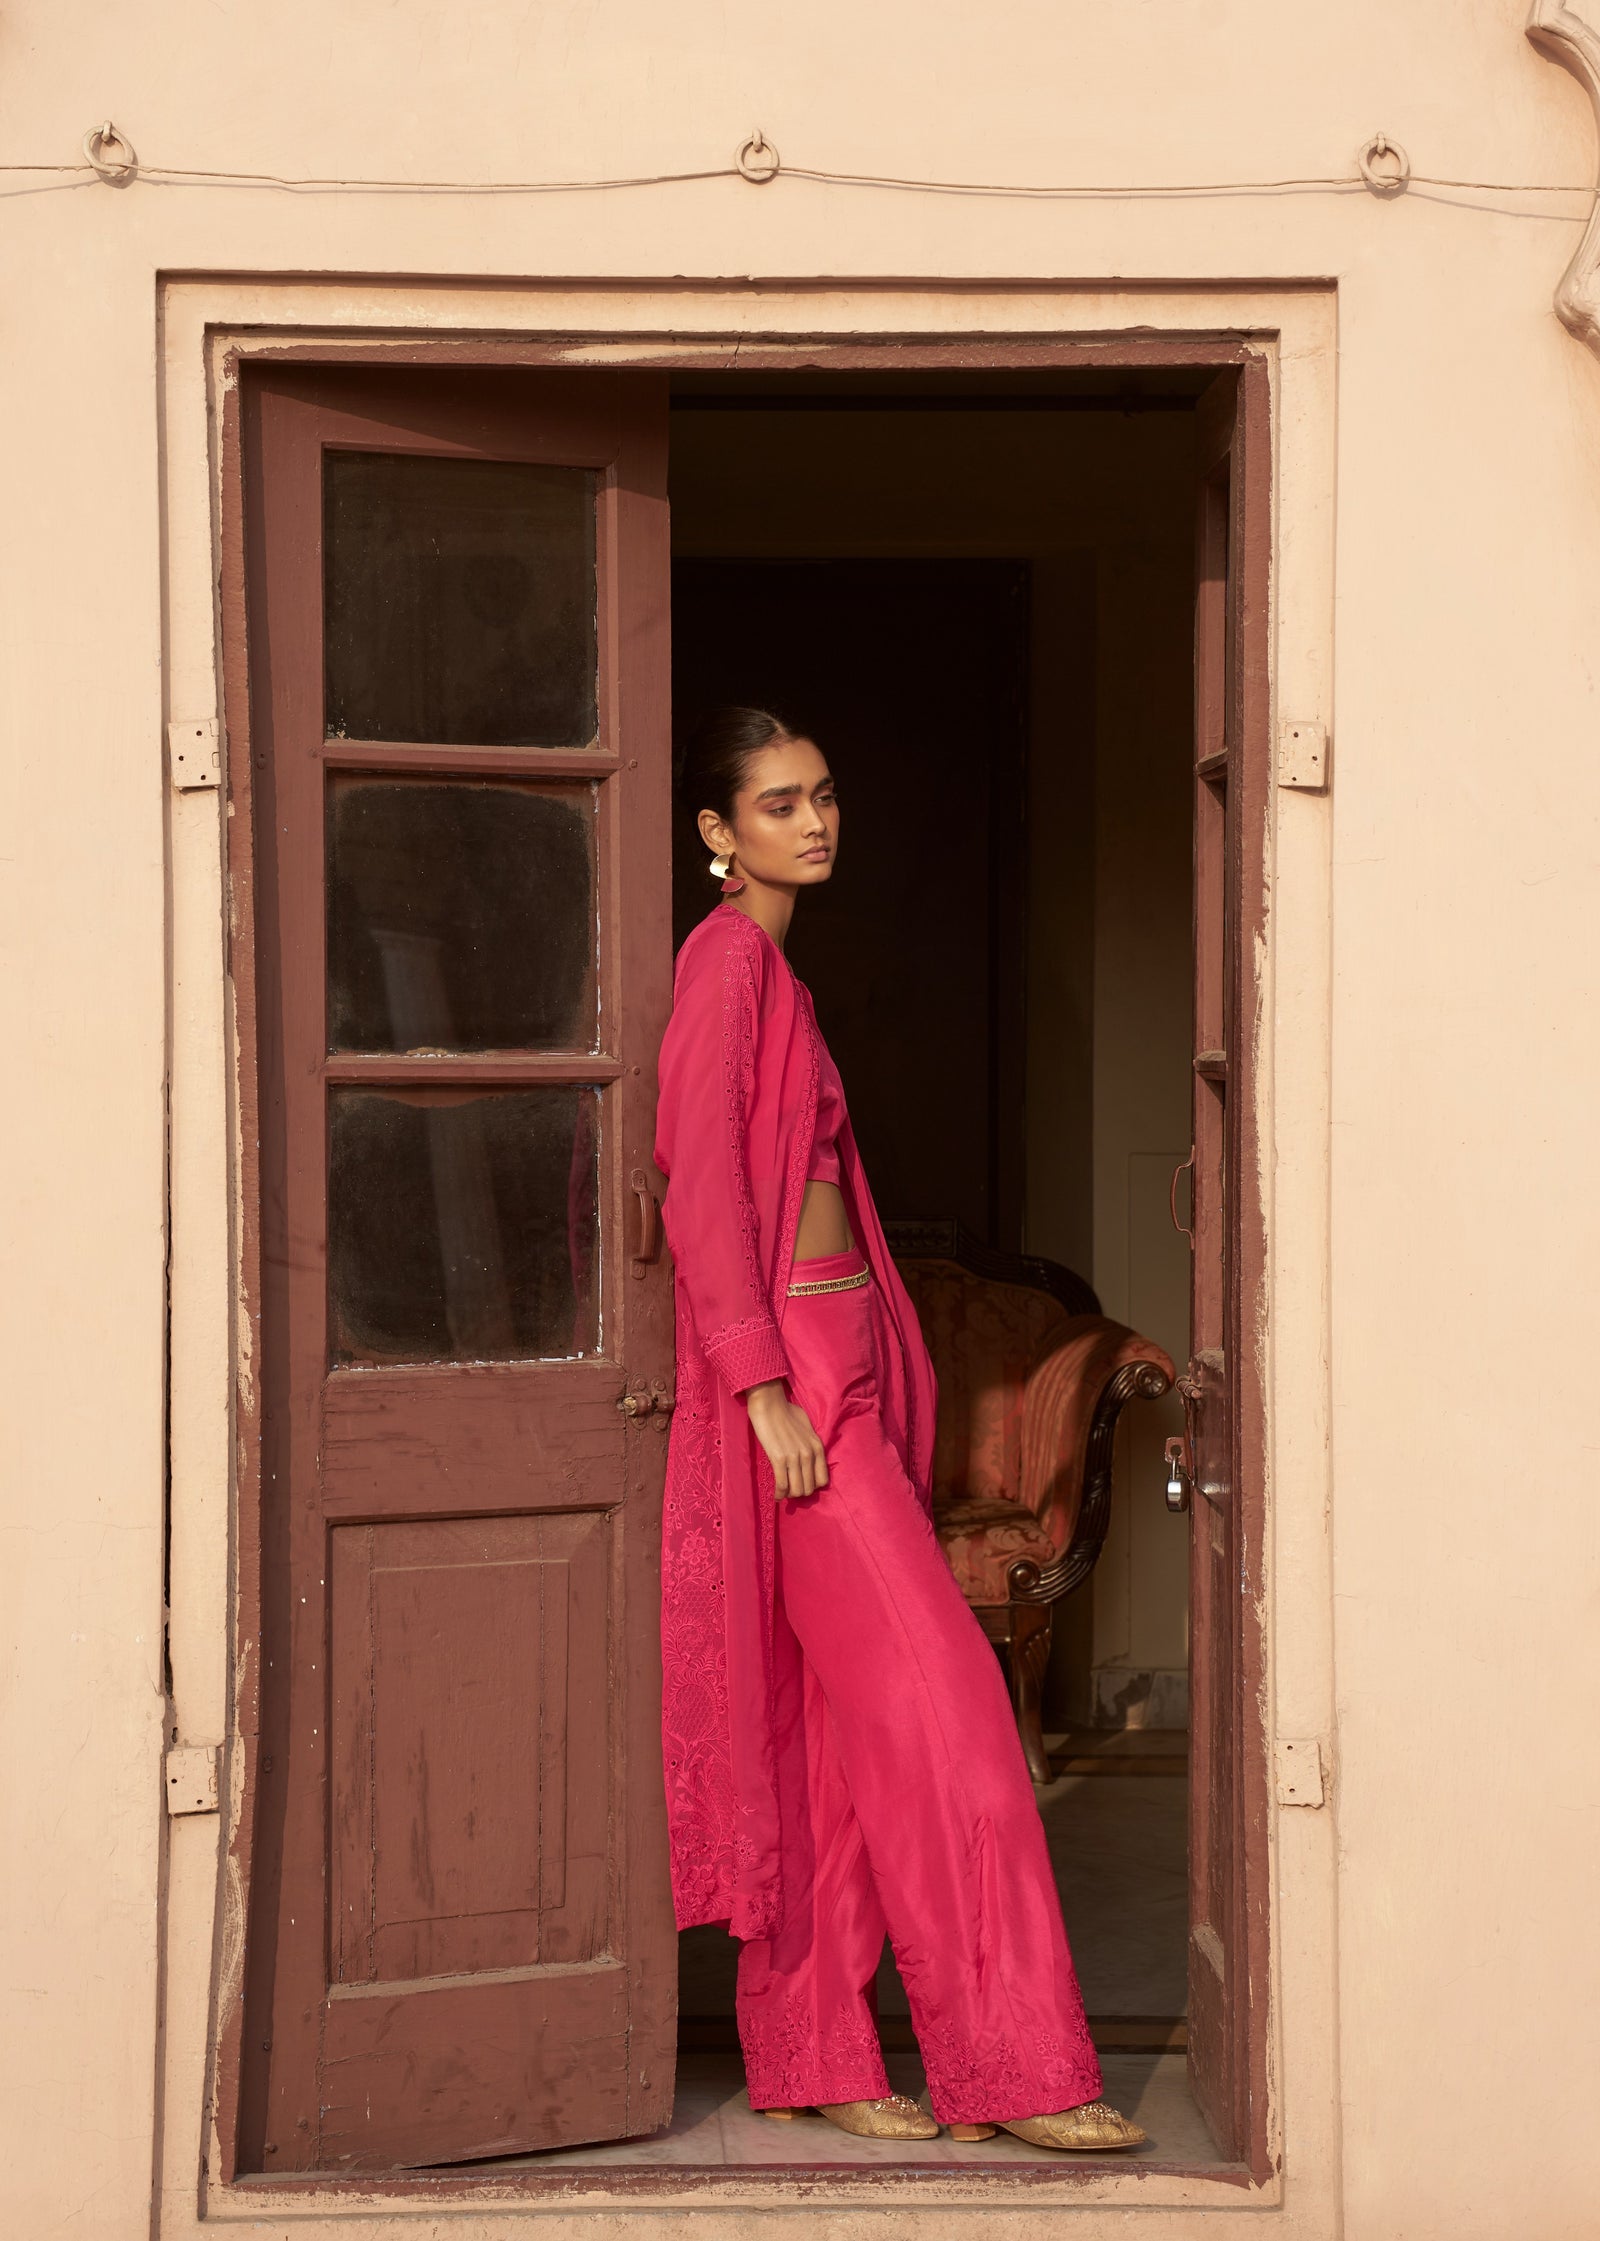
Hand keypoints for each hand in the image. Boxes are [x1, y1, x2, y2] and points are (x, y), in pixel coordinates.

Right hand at [744, 1381, 829, 1498]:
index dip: (812, 1486)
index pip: (822, 1480)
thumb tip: (808, 1453)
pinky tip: (775, 1496)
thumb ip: (810, 1442)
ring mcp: (795, 1457)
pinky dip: (778, 1494)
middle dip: (799, 1492)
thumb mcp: (807, 1427)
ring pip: (797, 1490)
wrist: (770, 1404)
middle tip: (790, 1490)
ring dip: (789, 1495)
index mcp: (817, 1447)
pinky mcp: (779, 1459)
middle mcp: (809, 1454)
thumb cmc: (786, 1411)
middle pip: (809, 1488)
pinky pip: (782, 1485)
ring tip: (782, 1493)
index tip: (802, 1485)